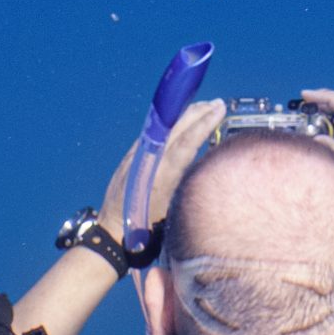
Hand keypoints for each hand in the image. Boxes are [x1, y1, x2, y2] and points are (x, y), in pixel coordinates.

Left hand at [97, 99, 225, 236]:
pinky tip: (180, 120)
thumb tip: (205, 164)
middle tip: (218, 104)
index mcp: (162, 174)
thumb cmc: (147, 228)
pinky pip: (155, 133)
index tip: (220, 111)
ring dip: (186, 115)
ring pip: (165, 127)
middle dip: (198, 113)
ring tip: (203, 107)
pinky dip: (171, 123)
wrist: (113, 230)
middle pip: (177, 128)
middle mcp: (150, 160)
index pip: (187, 141)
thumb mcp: (173, 210)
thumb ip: (186, 184)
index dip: (204, 124)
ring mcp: (139, 155)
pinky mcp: (132, 156)